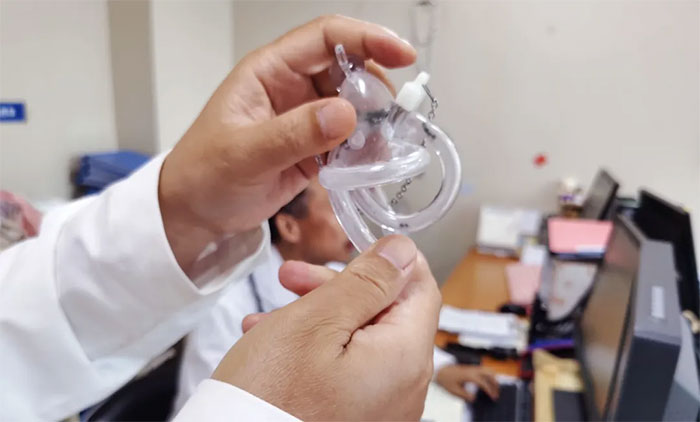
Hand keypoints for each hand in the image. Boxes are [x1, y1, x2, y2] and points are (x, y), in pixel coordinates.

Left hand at [158, 15, 414, 270]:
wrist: (194, 213)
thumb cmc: (204, 174)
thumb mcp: (244, 154)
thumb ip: (293, 134)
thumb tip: (346, 114)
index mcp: (270, 71)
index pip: (325, 38)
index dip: (366, 39)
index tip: (402, 55)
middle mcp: (292, 88)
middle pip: (349, 71)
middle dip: (375, 91)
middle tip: (388, 121)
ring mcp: (305, 118)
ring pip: (354, 107)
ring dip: (373, 125)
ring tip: (377, 151)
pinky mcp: (314, 147)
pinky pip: (349, 140)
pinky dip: (363, 151)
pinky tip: (366, 167)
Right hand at [212, 235, 441, 419]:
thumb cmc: (270, 396)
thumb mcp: (315, 321)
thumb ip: (367, 281)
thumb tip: (403, 251)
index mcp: (405, 358)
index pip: (422, 288)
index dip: (391, 260)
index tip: (356, 246)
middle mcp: (404, 389)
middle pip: (386, 315)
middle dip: (339, 288)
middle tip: (293, 277)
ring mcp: (381, 409)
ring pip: (361, 340)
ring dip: (320, 315)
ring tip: (273, 310)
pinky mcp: (357, 419)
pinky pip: (348, 370)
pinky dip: (317, 349)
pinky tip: (276, 342)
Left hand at [435, 364, 499, 401]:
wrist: (440, 370)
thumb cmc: (446, 379)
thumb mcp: (454, 390)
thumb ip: (465, 395)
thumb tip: (474, 398)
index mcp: (469, 376)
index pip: (484, 383)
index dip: (490, 390)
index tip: (493, 397)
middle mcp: (472, 370)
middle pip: (489, 373)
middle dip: (495, 383)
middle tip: (497, 392)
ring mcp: (472, 368)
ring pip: (487, 370)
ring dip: (493, 378)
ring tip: (494, 388)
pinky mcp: (470, 367)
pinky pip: (483, 370)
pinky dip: (488, 376)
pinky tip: (487, 383)